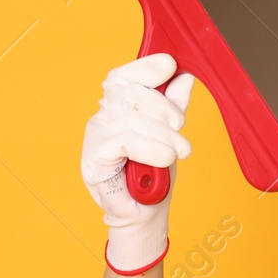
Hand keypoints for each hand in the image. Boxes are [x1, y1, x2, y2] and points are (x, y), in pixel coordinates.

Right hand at [80, 53, 195, 273]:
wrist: (148, 214)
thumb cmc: (156, 175)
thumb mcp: (171, 134)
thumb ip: (174, 107)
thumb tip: (184, 79)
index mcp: (120, 107)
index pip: (125, 76)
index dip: (145, 68)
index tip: (169, 64)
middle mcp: (104, 117)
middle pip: (129, 93)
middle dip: (163, 108)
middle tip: (181, 127)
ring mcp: (96, 136)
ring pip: (130, 119)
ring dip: (163, 135)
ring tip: (179, 151)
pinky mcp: (93, 159)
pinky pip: (122, 142)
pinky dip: (148, 148)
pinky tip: (164, 158)